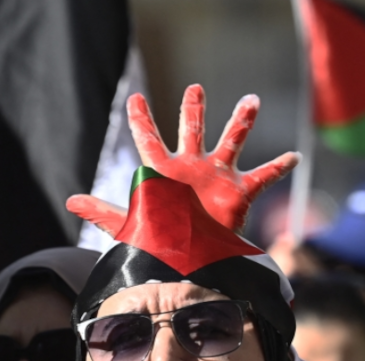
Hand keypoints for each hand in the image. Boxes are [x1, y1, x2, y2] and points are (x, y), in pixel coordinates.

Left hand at [67, 84, 298, 233]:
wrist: (190, 269)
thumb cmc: (158, 247)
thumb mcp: (129, 226)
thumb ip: (102, 212)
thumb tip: (69, 202)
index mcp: (163, 173)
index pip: (149, 139)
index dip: (141, 119)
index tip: (134, 98)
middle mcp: (191, 170)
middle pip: (191, 130)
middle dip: (193, 109)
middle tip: (196, 88)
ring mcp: (216, 178)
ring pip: (231, 141)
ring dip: (241, 121)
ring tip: (252, 100)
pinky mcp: (238, 193)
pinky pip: (263, 176)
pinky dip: (279, 167)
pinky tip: (295, 157)